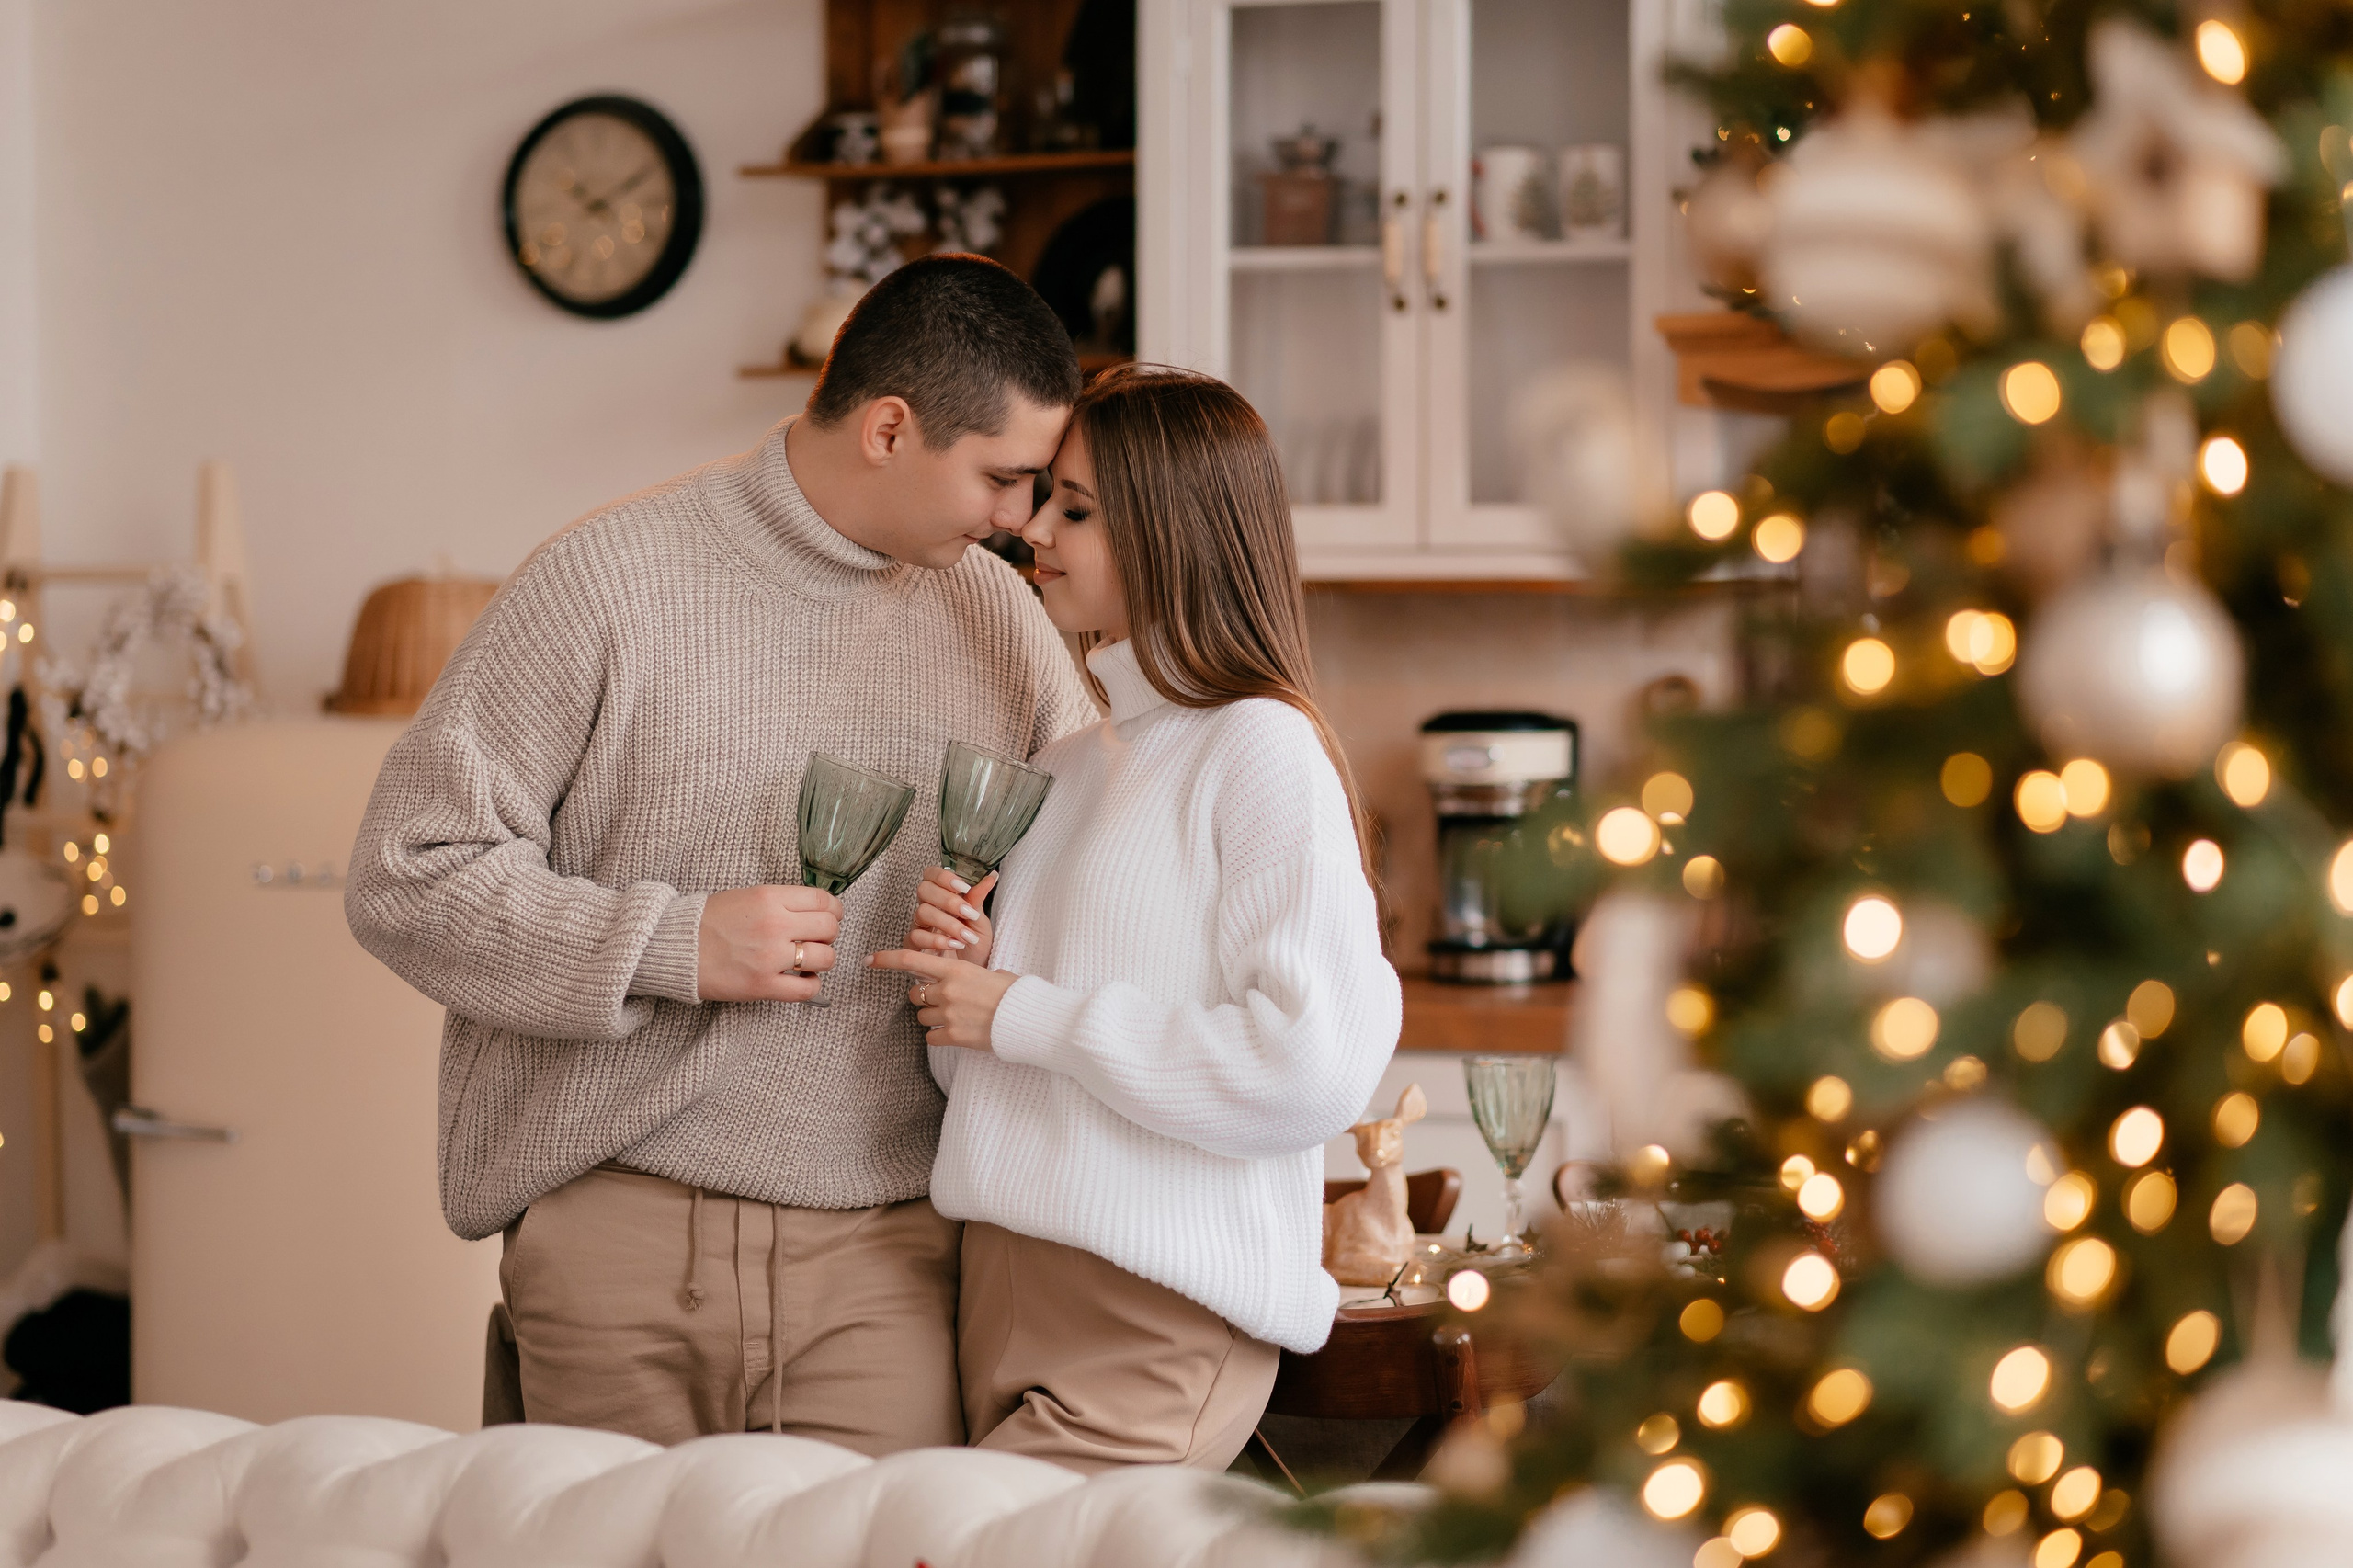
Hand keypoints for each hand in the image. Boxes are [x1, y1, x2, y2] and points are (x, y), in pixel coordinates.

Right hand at [697, 885, 840, 1002]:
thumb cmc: (708, 921)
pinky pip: (807, 989)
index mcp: (770, 898)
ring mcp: (770, 957)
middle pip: (830, 928)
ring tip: (807, 961)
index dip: (833, 910)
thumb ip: (780, 902)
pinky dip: (810, 985)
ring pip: (826, 958)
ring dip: (822, 960)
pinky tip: (800, 979)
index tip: (829, 917)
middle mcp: (775, 924)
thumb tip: (812, 911)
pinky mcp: (763, 985)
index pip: (824, 900)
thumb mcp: (746, 897)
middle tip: (815, 940)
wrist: (674, 946)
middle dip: (828, 935)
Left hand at [866, 948, 1016, 1050]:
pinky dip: (941, 1037)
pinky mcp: (954, 1037)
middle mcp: (947, 990)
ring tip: (959, 1018)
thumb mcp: (992, 973)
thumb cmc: (1015, 993)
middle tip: (945, 1000)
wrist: (1028, 1019)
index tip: (869, 960)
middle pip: (915, 994)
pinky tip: (958, 1033)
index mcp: (956, 969)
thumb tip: (963, 978)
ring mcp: (949, 1014)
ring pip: (922, 1017)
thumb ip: (969, 974)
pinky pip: (932, 1038)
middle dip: (924, 997)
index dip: (886, 959)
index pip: (911, 960)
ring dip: (934, 1017)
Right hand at [903, 867, 995, 964]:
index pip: (931, 875)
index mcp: (942, 897)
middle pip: (924, 890)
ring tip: (966, 936)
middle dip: (947, 900)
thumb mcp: (980, 922)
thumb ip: (978, 899)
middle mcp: (928, 908)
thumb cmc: (974, 946)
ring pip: (921, 912)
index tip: (964, 887)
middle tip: (968, 913)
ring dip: (947, 922)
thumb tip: (990, 875)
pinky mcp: (914, 947)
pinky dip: (937, 940)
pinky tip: (955, 944)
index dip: (943, 876)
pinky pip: (916, 936)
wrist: (972, 974)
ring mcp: (919, 927)